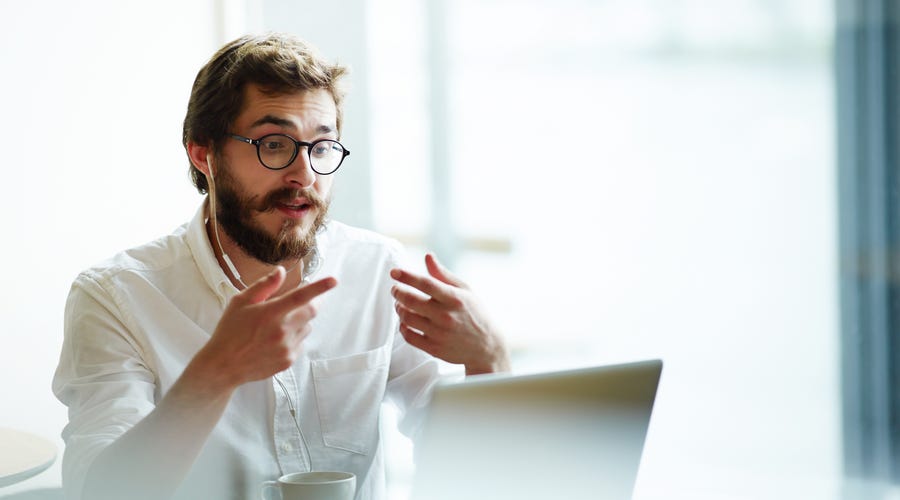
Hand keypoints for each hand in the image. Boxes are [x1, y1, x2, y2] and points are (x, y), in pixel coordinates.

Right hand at [195, 266, 336, 389]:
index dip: (319, 288)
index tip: (333, 281)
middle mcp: (282, 331)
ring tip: (278, 324)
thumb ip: (264, 286)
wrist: (224, 366)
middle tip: (306, 299)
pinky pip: (300, 342)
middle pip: (311, 312)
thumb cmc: (230, 331)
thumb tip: (281, 272)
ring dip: (300, 321)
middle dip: (313, 302)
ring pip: (307, 327)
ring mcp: (287, 348)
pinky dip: (294, 337)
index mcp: (270, 313)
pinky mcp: (288, 360)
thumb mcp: (240, 302)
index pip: (300, 296)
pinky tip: (275, 339)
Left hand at [390, 254, 509, 374]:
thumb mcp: (465, 290)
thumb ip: (443, 274)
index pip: (425, 284)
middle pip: (411, 300)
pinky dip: (402, 327)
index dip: (406, 276)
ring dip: (399, 308)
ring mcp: (439, 334)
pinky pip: (409, 336)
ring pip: (407, 318)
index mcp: (454, 298)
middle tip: (395, 289)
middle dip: (398, 292)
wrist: (487, 347)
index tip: (394, 272)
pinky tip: (405, 321)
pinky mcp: (434, 348)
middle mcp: (446, 316)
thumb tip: (427, 256)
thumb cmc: (475, 314)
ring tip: (400, 304)